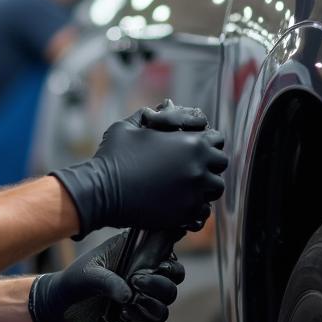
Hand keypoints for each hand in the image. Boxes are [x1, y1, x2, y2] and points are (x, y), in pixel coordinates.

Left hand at [28, 232, 184, 321]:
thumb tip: (128, 295)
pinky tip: (119, 321)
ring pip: (161, 314)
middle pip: (171, 291)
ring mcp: (139, 304)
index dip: (171, 269)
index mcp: (139, 262)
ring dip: (147, 312)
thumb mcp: (88, 272)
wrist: (59, 304)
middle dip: (158, 290)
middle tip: (136, 285)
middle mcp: (144, 283)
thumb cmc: (74, 279)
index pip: (171, 266)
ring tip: (124, 306)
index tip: (155, 269)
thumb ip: (109, 279)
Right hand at [50, 102, 227, 238]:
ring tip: (187, 186)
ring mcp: (194, 193)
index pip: (217, 139)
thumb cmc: (114, 156)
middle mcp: (198, 167)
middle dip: (208, 164)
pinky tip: (181, 203)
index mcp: (191, 143)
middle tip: (191, 167)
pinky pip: (203, 212)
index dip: (205, 141)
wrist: (102, 190)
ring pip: (214, 189)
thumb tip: (163, 107)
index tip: (193, 147)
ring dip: (204, 186)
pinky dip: (195, 208)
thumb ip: (151, 115)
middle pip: (220, 164)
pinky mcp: (185, 214)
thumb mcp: (129, 126)